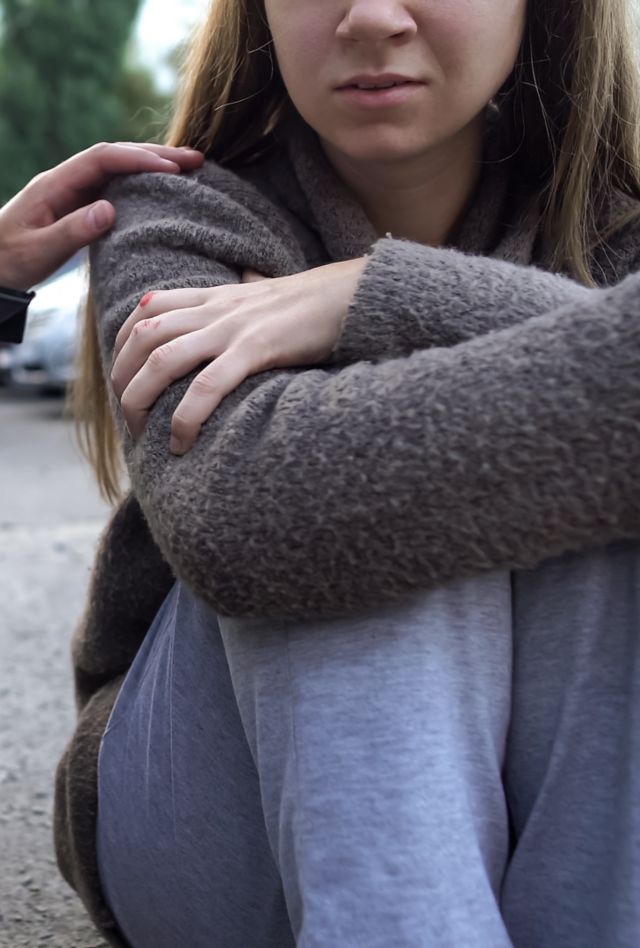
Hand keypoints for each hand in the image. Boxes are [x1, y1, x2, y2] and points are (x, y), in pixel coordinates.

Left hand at [0, 142, 203, 289]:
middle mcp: (65, 181)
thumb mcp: (37, 251)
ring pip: (118, 170)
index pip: (102, 159)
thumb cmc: (7, 261)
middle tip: (195, 159)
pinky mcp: (79, 208)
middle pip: (115, 156)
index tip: (172, 168)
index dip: (138, 159)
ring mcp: (73, 193)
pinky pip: (115, 189)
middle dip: (155, 154)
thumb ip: (72, 231)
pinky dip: (142, 185)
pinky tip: (163, 192)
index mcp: (54, 185)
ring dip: (152, 166)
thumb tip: (110, 209)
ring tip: (189, 170)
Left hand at [111, 257, 367, 453]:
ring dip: (140, 399)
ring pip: (162, 359)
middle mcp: (215, 309)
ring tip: (140, 433)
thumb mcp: (269, 294)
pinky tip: (180, 442)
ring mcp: (233, 328)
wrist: (354, 294)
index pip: (147, 308)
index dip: (122, 342)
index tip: (121, 374)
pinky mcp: (256, 349)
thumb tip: (247, 279)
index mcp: (215, 296)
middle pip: (143, 336)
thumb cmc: (316, 303)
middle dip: (122, 378)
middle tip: (127, 416)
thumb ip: (247, 291)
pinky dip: (185, 417)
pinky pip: (207, 385)